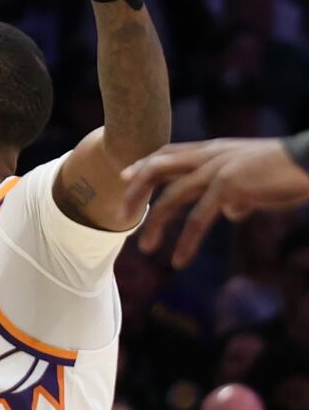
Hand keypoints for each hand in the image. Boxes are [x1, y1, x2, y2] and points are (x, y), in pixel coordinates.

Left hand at [126, 137, 308, 268]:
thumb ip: (236, 195)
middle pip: (159, 168)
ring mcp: (217, 169)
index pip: (169, 152)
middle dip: (136, 191)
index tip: (124, 177)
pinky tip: (179, 260)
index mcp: (214, 149)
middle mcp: (210, 155)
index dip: (144, 163)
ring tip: (145, 249)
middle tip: (120, 215)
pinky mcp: (228, 186)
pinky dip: (186, 241)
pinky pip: (198, 219)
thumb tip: (228, 212)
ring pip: (172, 197)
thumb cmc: (287, 173)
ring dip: (155, 225)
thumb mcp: (254, 182)